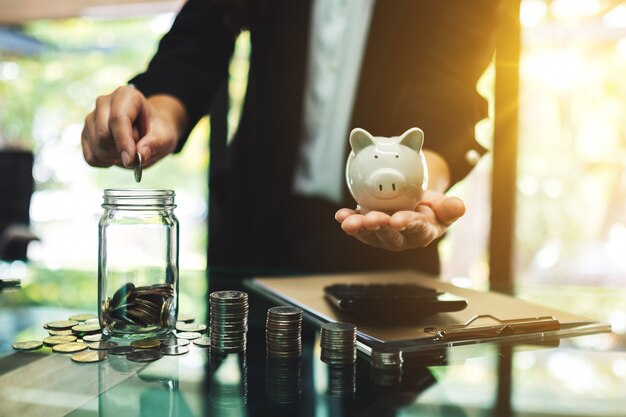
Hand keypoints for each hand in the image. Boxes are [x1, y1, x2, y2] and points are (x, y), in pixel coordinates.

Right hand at [81, 86, 181, 168]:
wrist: (149, 131)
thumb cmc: (157, 130)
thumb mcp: (165, 137)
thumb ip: (154, 145)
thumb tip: (140, 155)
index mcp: (125, 96)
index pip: (118, 118)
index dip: (123, 142)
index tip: (131, 161)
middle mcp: (104, 103)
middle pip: (104, 134)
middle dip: (120, 151)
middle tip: (137, 154)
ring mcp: (92, 118)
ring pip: (96, 147)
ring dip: (114, 158)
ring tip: (129, 151)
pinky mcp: (86, 134)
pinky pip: (91, 157)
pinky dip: (106, 163)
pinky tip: (117, 156)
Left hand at [335, 190, 464, 251]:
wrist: (415, 206)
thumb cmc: (432, 209)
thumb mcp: (445, 206)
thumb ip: (451, 208)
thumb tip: (459, 206)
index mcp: (423, 232)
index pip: (415, 228)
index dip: (407, 224)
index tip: (398, 220)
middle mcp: (402, 238)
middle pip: (390, 235)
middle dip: (380, 228)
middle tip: (372, 220)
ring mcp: (383, 236)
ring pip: (370, 235)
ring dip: (359, 228)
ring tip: (349, 221)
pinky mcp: (368, 230)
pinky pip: (357, 228)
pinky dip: (348, 220)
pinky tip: (340, 216)